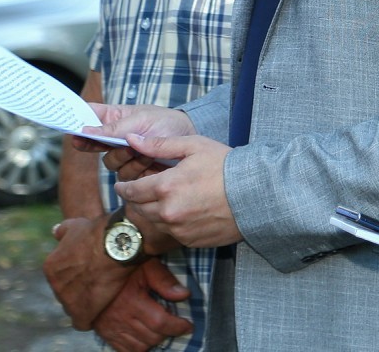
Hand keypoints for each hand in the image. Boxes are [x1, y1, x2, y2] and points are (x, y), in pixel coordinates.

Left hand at [44, 215, 133, 329]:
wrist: (116, 244)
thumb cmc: (99, 232)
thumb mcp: (76, 225)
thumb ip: (63, 230)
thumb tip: (54, 232)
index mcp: (51, 266)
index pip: (59, 278)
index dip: (76, 276)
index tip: (90, 272)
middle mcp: (55, 284)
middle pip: (66, 293)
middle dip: (79, 290)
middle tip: (98, 283)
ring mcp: (68, 300)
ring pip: (74, 307)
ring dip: (86, 303)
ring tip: (103, 295)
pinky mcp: (82, 311)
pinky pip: (82, 322)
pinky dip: (90, 318)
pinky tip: (102, 309)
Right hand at [76, 104, 194, 181]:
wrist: (190, 141)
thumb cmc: (167, 122)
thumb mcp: (141, 120)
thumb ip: (113, 128)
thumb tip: (84, 130)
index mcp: (113, 117)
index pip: (87, 117)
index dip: (76, 123)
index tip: (74, 131)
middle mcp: (114, 137)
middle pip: (93, 145)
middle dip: (110, 146)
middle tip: (126, 143)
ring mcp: (123, 155)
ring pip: (109, 163)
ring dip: (127, 158)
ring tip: (146, 150)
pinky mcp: (133, 171)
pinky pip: (124, 176)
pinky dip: (138, 169)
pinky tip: (150, 161)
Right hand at [92, 258, 194, 351]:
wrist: (93, 270)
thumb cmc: (124, 264)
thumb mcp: (147, 266)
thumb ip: (165, 281)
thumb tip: (184, 295)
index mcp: (132, 301)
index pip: (160, 322)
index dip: (177, 327)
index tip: (188, 326)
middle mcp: (120, 318)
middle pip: (151, 337)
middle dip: (168, 333)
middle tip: (175, 325)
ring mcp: (110, 328)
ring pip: (139, 346)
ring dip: (153, 341)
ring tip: (161, 330)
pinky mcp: (104, 333)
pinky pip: (123, 350)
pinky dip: (137, 348)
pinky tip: (144, 338)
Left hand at [112, 134, 242, 248]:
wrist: (256, 194)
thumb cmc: (226, 166)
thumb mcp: (194, 146)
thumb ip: (158, 144)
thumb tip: (130, 139)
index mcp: (165, 187)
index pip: (131, 191)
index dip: (123, 187)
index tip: (122, 185)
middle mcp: (168, 212)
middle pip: (138, 208)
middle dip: (137, 199)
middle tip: (144, 190)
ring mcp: (179, 229)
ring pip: (153, 222)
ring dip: (154, 211)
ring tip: (166, 199)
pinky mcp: (190, 241)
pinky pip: (172, 233)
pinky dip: (172, 223)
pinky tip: (184, 211)